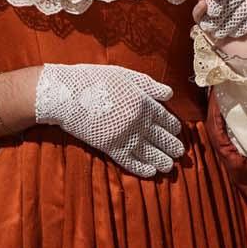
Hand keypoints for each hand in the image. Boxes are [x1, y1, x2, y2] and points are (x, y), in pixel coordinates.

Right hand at [34, 63, 184, 177]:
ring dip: (163, 161)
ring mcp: (125, 136)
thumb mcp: (124, 75)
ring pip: (150, 153)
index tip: (176, 132)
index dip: (174, 127)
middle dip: (173, 146)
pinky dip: (142, 168)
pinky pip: (131, 162)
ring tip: (169, 166)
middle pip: (162, 138)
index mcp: (144, 102)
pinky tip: (151, 172)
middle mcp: (139, 122)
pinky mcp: (110, 148)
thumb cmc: (94, 79)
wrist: (66, 94)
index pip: (166, 119)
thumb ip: (148, 85)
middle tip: (180, 153)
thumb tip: (169, 94)